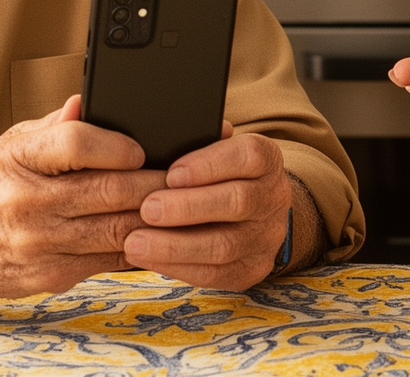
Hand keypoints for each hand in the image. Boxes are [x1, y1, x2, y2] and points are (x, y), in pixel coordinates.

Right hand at [0, 95, 166, 298]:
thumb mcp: (12, 143)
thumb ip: (56, 126)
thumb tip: (91, 101)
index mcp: (17, 158)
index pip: (75, 143)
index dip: (116, 145)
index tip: (142, 148)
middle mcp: (26, 201)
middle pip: (108, 189)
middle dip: (156, 182)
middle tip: (188, 177)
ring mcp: (38, 243)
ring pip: (117, 229)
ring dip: (158, 219)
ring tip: (186, 206)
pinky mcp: (50, 275)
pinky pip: (109, 261)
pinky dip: (141, 247)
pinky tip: (162, 236)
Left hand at [124, 121, 293, 289]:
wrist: (251, 214)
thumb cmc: (217, 175)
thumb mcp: (214, 152)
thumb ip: (196, 142)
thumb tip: (168, 134)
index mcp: (266, 160)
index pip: (248, 157)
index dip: (210, 164)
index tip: (172, 173)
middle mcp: (274, 198)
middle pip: (238, 201)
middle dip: (188, 207)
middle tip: (147, 208)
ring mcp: (266, 237)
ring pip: (224, 245)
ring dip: (175, 244)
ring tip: (135, 241)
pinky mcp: (252, 269)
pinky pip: (215, 275)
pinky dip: (177, 266)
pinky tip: (148, 258)